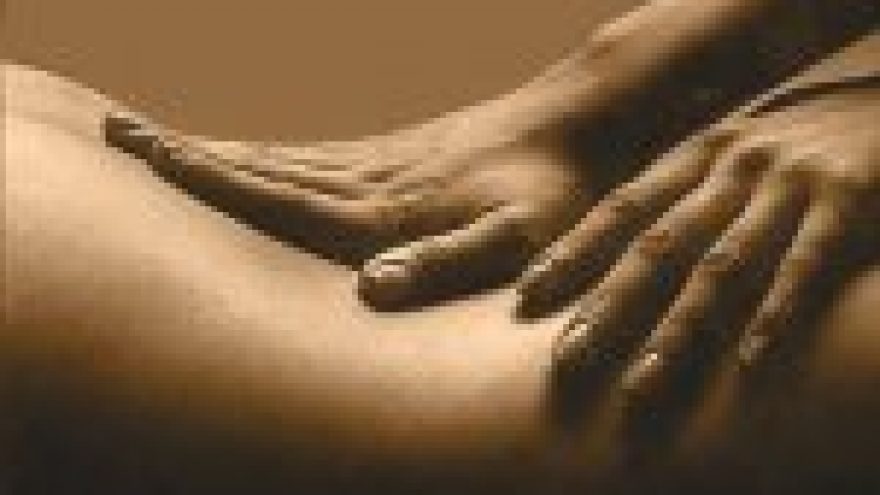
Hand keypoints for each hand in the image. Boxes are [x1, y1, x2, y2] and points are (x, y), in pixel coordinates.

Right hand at [103, 106, 592, 309]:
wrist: (572, 122)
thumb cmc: (551, 191)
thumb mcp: (516, 238)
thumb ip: (447, 262)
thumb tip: (374, 286)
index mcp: (385, 212)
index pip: (282, 196)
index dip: (216, 180)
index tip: (153, 157)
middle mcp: (370, 184)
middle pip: (264, 171)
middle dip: (190, 158)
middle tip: (121, 137)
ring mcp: (380, 165)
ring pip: (281, 162)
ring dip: (218, 155)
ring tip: (161, 143)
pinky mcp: (396, 156)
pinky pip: (316, 158)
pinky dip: (267, 158)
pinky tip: (250, 159)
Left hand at [516, 87, 879, 416]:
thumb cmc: (791, 144)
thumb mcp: (729, 154)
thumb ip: (680, 196)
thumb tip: (619, 252)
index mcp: (696, 154)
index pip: (621, 207)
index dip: (573, 251)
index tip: (528, 295)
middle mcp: (732, 165)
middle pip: (658, 243)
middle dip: (608, 304)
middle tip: (567, 357)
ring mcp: (787, 181)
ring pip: (722, 263)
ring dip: (677, 326)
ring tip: (640, 379)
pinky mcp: (848, 198)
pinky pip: (807, 263)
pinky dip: (776, 312)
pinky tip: (748, 360)